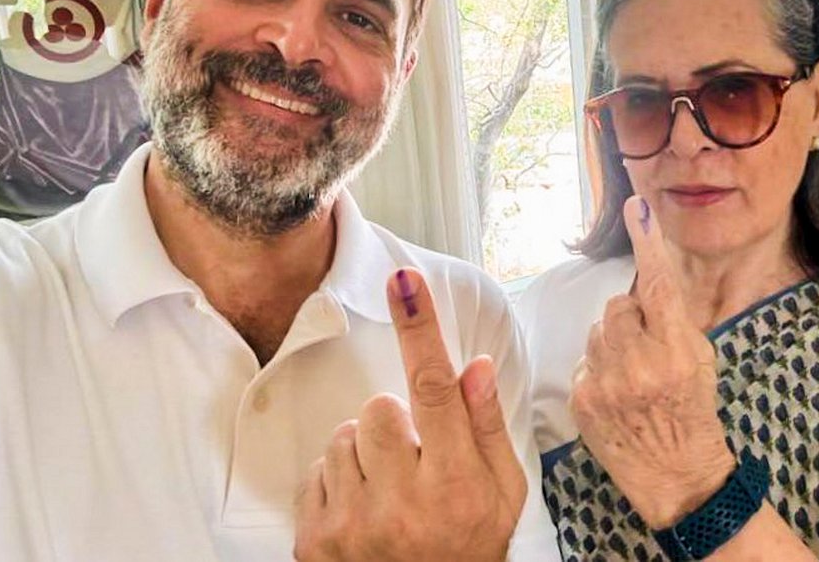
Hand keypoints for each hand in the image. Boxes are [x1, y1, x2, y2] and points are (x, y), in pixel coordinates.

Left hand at [293, 269, 526, 561]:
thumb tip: (475, 367)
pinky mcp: (316, 540)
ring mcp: (354, 524)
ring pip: (344, 436)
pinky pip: (316, 472)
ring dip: (364, 453)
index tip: (405, 283)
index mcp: (456, 484)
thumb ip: (486, 428)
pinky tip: (364, 511)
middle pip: (379, 407)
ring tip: (389, 490)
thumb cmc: (469, 549)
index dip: (420, 329)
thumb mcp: (503, 494)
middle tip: (414, 458)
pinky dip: (338, 483)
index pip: (435, 389)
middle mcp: (403, 502)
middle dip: (395, 422)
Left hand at [570, 195, 735, 528]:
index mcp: (677, 349)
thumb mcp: (700, 360)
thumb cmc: (694, 413)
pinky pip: (583, 361)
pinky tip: (616, 396)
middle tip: (647, 349)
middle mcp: (640, 364)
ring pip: (597, 330)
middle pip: (618, 305)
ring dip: (612, 344)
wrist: (679, 478)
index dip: (647, 241)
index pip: (658, 284)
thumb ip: (673, 321)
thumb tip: (646, 281)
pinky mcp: (582, 401)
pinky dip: (598, 371)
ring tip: (631, 376)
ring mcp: (606, 384)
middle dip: (630, 319)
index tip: (638, 207)